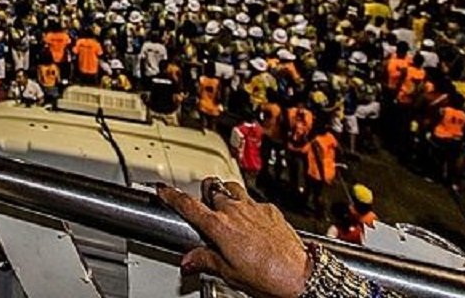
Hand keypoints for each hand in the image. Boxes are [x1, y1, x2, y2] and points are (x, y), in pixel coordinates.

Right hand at [157, 178, 310, 297]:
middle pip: (211, 187)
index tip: (164, 190)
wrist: (300, 276)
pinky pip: (255, 201)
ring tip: (226, 208)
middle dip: (204, 193)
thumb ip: (206, 260)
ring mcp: (254, 208)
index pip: (188, 205)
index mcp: (219, 226)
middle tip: (204, 206)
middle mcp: (235, 210)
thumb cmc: (268, 277)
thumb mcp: (229, 273)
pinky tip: (253, 223)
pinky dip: (249, 208)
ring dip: (226, 194)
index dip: (172, 195)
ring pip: (232, 187)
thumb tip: (190, 260)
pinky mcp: (271, 210)